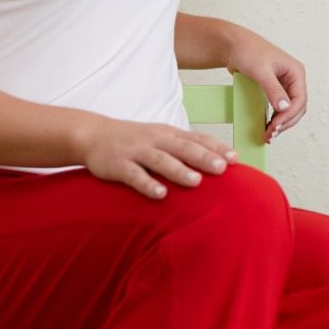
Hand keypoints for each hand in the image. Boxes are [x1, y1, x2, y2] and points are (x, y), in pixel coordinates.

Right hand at [79, 116, 235, 199]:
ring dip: (179, 170)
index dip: (216, 147)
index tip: (235, 159)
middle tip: (223, 168)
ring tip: (196, 181)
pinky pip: (134, 176)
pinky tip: (160, 194)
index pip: (197, 138)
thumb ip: (183, 147)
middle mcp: (156, 139)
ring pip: (161, 160)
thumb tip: (215, 161)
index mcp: (169, 133)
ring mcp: (136, 151)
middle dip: (203, 158)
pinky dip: (147, 184)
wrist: (93, 134)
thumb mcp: (161, 138)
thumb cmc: (135, 140)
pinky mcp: (118, 164)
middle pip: (183, 148)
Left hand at [223, 26, 307, 141]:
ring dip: (281, 123)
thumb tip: (285, 108)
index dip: (289, 115)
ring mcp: (284, 85)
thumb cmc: (248, 51)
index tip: (276, 126)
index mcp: (296, 72)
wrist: (233, 46)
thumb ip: (273, 90)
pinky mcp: (274, 90)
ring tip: (269, 135)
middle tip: (271, 134)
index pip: (300, 99)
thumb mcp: (261, 71)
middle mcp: (293, 79)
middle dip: (286, 122)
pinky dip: (275, 118)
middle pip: (297, 108)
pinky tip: (267, 126)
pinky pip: (279, 108)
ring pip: (290, 110)